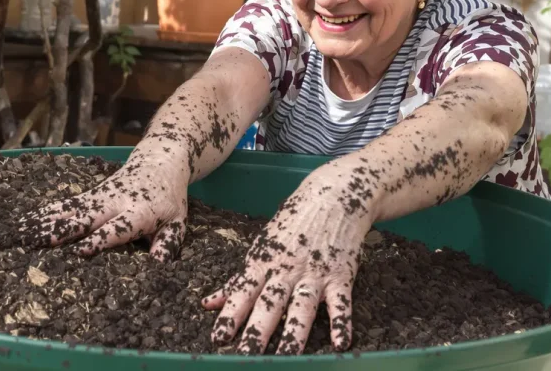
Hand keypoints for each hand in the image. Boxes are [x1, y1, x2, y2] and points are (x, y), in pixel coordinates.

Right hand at [12, 153, 189, 260]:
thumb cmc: (169, 200)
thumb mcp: (178, 222)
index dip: (99, 239)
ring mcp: (100, 197)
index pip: (117, 228)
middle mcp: (114, 203)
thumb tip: (158, 264)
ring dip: (47, 220)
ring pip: (70, 209)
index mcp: (139, 213)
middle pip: (86, 217)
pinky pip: (67, 203)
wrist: (160, 161)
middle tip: (39, 242)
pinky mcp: (90, 194)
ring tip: (24, 231)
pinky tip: (28, 219)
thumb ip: (168, 243)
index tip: (81, 251)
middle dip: (63, 230)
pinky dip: (47, 211)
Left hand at [201, 170, 374, 354]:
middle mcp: (287, 269)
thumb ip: (238, 280)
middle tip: (246, 356)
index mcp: (264, 262)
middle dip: (257, 332)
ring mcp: (314, 272)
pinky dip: (341, 321)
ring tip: (286, 356)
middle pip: (270, 304)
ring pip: (302, 306)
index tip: (218, 338)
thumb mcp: (262, 246)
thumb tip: (208, 303)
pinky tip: (339, 342)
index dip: (231, 315)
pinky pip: (341, 302)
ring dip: (294, 333)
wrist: (333, 196)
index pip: (243, 292)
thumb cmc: (293, 223)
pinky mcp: (341, 274)